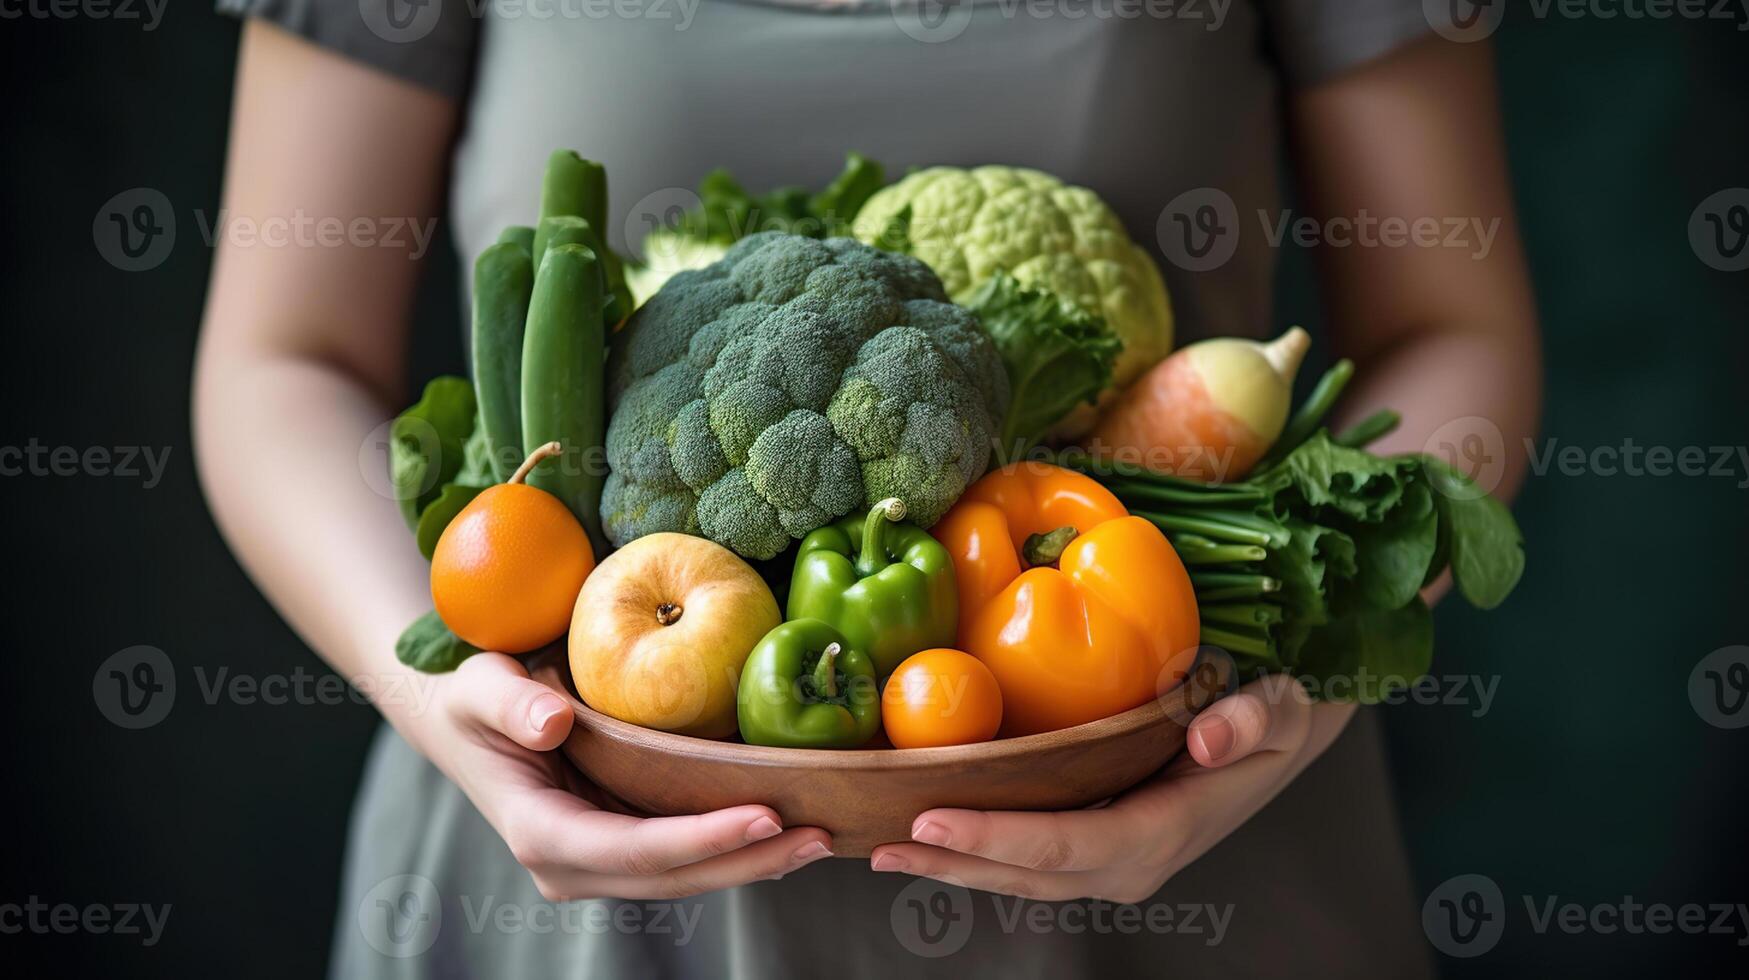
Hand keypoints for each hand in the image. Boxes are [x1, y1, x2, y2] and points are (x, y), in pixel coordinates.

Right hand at [395, 653, 833, 900]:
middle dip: (750, 861)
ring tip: (820, 836)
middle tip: (821, 835)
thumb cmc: (473, 695)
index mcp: (540, 832)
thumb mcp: (480, 686)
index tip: (764, 816)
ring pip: (687, 876)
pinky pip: (685, 857)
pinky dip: (736, 847)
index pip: (634, 848)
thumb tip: (551, 723)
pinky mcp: (621, 846)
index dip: (701, 840)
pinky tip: (785, 828)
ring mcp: (598, 861)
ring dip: (754, 861)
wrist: (462, 719)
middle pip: (674, 877)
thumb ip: (510, 704)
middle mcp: (572, 864)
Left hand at [868, 674, 1341, 902]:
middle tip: (885, 839)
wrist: (1275, 744)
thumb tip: (1210, 736)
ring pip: (1019, 876)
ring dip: (951, 868)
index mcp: (1165, 830)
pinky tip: (917, 839)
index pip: (1071, 844)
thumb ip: (1254, 718)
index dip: (1000, 837)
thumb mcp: (1280, 708)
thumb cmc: (1269, 718)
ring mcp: (1109, 862)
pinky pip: (1023, 861)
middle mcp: (1131, 862)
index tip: (937, 818)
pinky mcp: (1092, 849)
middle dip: (956, 862)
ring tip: (881, 849)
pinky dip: (970, 856)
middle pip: (1030, 871)